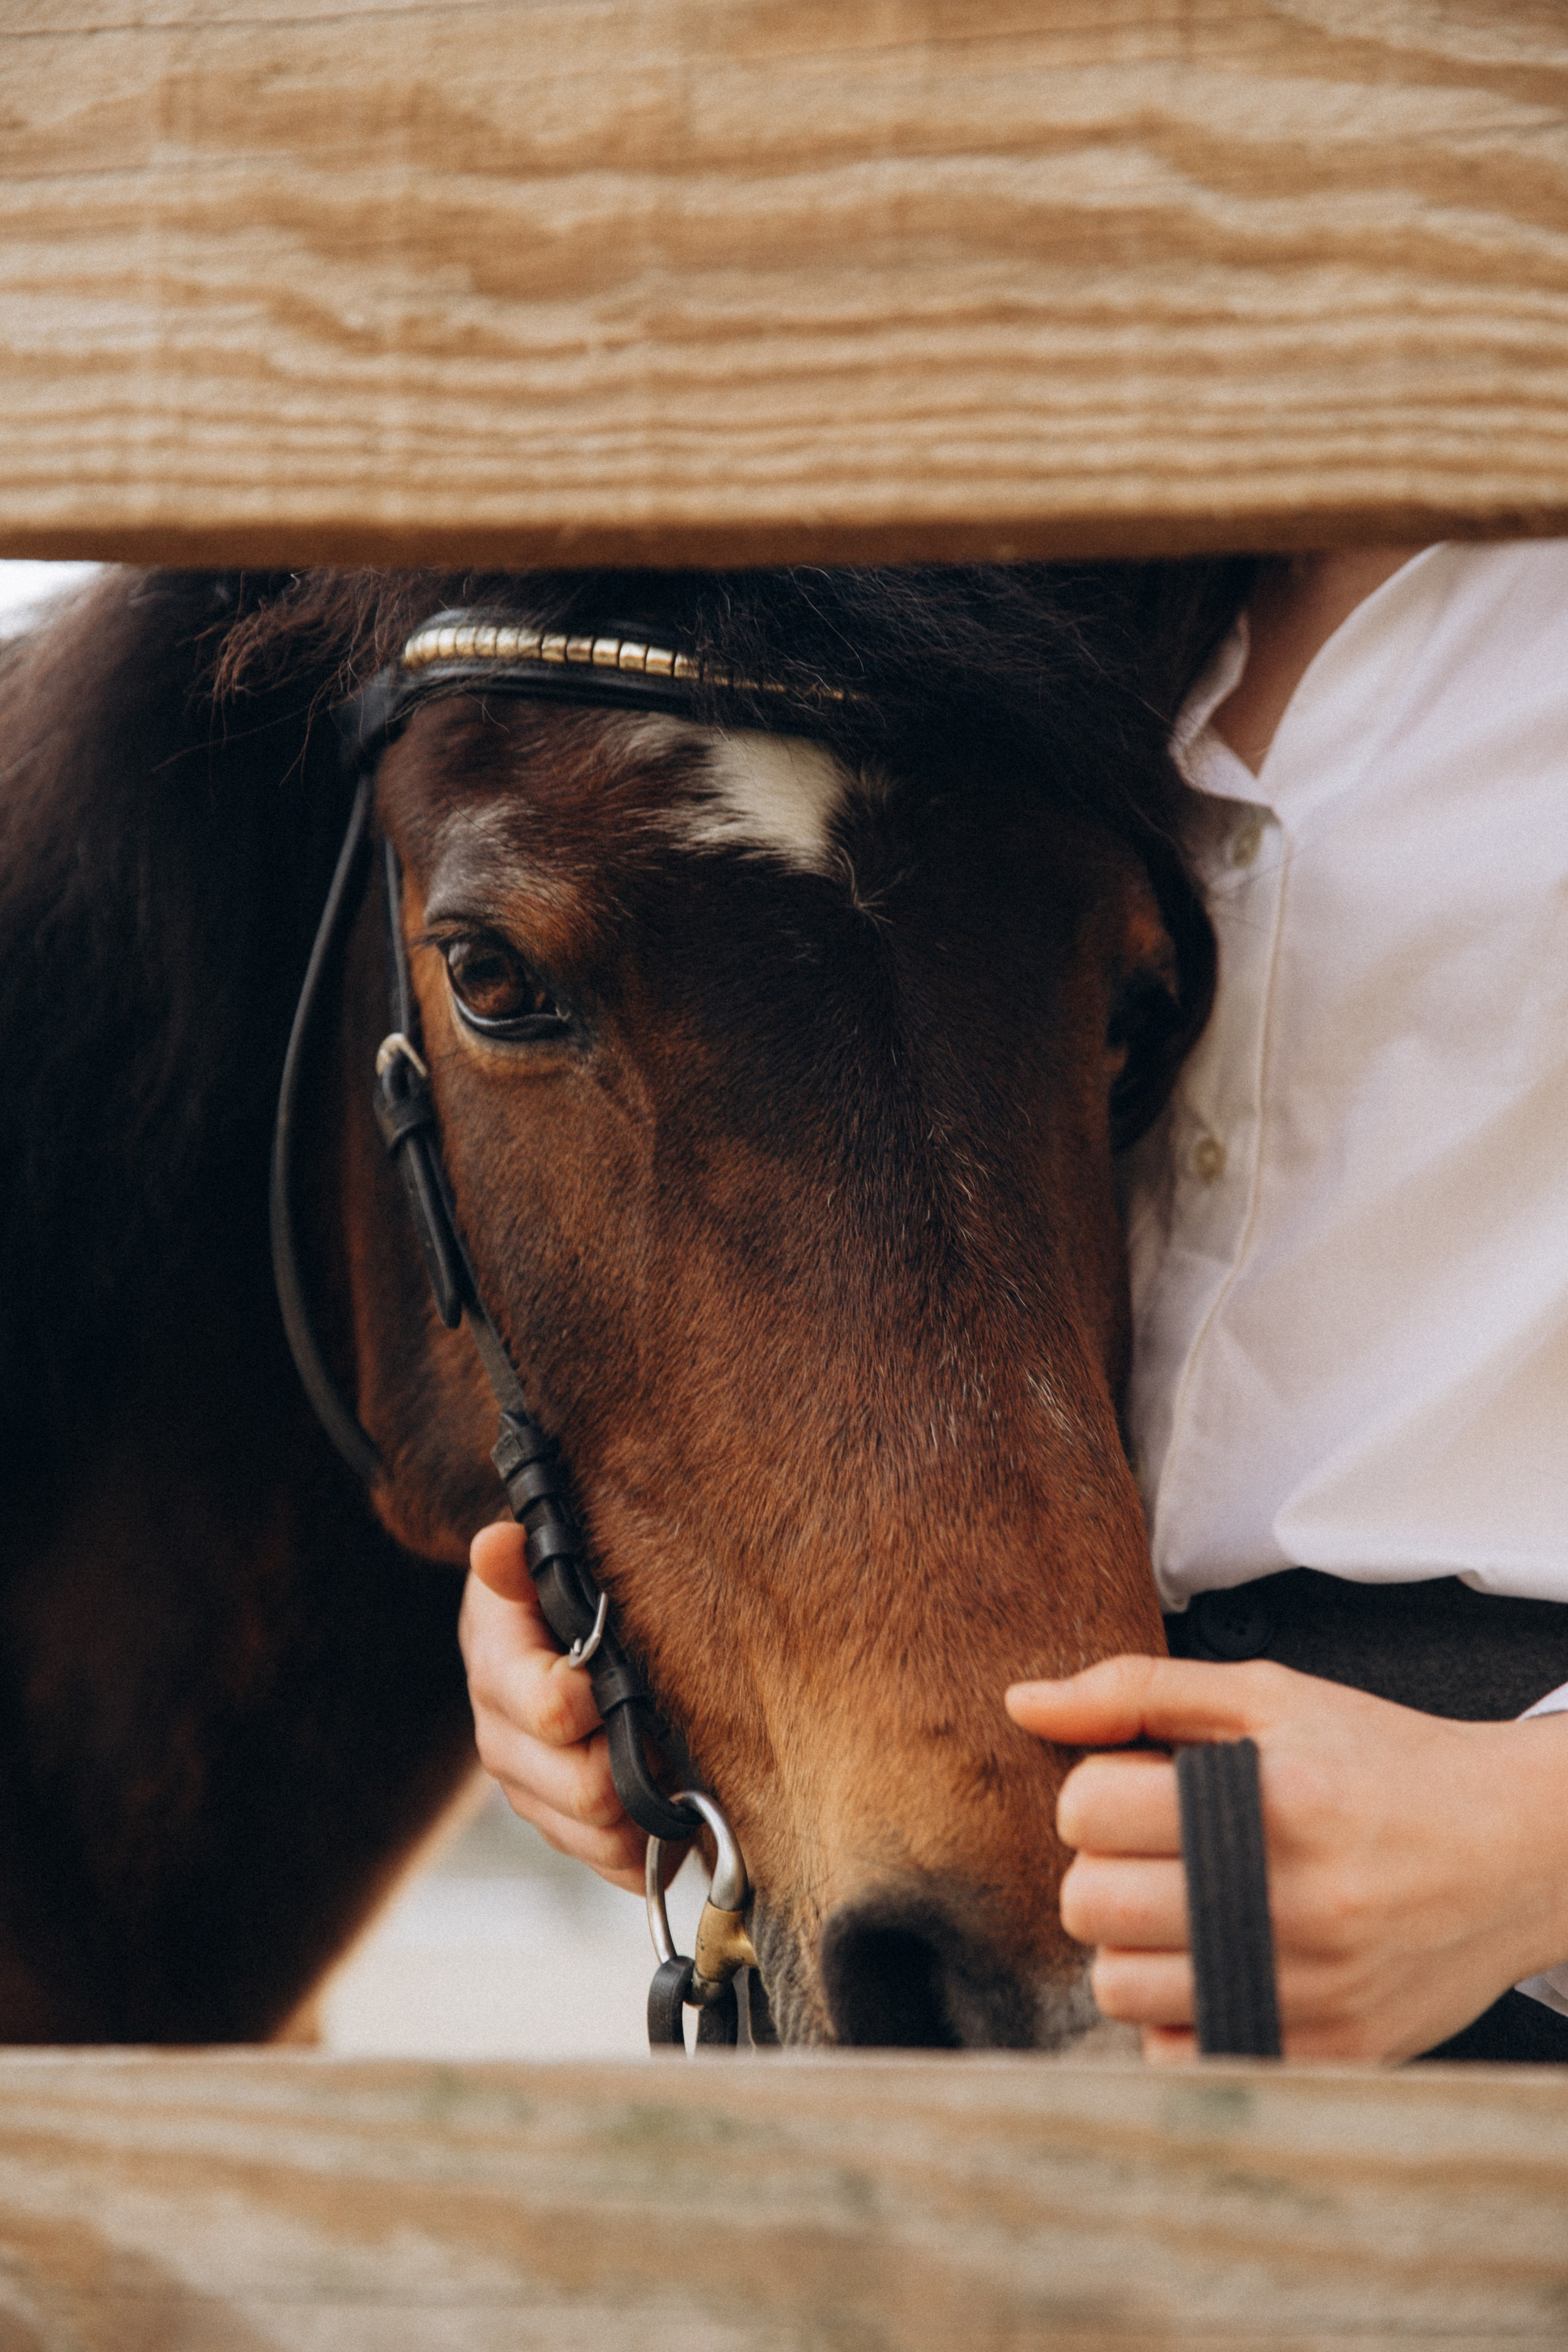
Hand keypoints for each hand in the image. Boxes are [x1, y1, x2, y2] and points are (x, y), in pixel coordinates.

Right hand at [459, 1522, 647, 1891]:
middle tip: (674, 1729)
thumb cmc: (547, 1594)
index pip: (555, 1712)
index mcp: (499, 1673)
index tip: (638, 1677)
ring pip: (603, 1838)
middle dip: (638, 1765)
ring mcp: (531, 1792)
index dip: (606, 1703)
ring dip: (650, 1812)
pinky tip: (672, 1812)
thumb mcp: (534, 1566)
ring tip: (680, 1767)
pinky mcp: (560, 1827)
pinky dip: (650, 1849)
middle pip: (587, 1790)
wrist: (531, 1635)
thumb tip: (495, 1545)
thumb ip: (520, 1561)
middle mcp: (504, 1742)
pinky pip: (612, 1866)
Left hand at [1006, 1654, 1567, 2061]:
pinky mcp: (1323, 2056)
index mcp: (1269, 1803)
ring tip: (1189, 1902)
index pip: (1087, 1809)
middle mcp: (1287, 1905)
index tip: (1141, 1789)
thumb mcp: (1270, 1698)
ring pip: (1119, 1988)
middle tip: (1156, 1849)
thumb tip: (1024, 1703)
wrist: (1515, 1850)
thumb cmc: (1384, 1763)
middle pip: (1087, 1905)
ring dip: (1133, 1943)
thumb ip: (1138, 1692)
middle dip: (1103, 1867)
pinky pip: (1179, 2054)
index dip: (1098, 1790)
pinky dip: (1179, 2011)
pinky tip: (1220, 1960)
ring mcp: (1306, 1993)